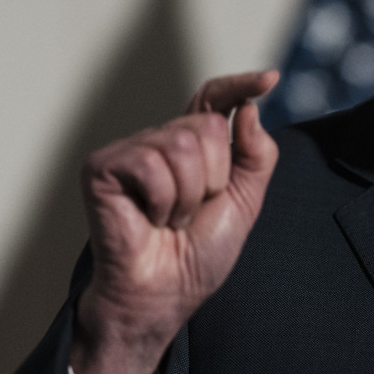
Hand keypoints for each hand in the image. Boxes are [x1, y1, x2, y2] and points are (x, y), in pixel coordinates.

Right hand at [70, 70, 279, 373]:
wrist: (166, 294)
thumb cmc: (197, 255)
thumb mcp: (245, 201)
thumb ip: (256, 154)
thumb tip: (250, 109)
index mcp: (192, 145)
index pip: (214, 98)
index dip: (239, 85)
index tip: (270, 79)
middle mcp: (160, 140)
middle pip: (207, 126)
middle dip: (214, 178)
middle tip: (191, 212)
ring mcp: (129, 151)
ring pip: (181, 144)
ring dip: (188, 196)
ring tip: (170, 219)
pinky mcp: (103, 167)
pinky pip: (151, 165)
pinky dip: (161, 201)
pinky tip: (149, 219)